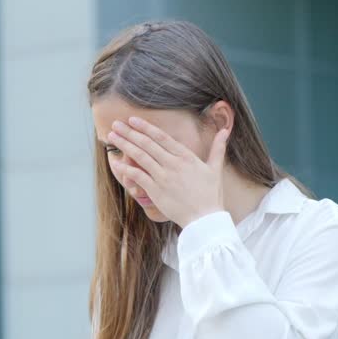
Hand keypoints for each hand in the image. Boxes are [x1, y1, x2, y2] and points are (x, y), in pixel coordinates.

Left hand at [107, 116, 228, 226]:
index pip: (162, 137)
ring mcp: (163, 177)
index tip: (133, 120)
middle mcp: (173, 164)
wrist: (205, 218)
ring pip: (140, 156)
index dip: (146, 127)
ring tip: (112, 136)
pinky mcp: (157, 191)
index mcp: (186, 156)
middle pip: (147, 143)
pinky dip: (126, 169)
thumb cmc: (211, 195)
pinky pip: (138, 176)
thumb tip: (225, 131)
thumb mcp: (215, 169)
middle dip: (130, 132)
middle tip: (116, 123)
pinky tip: (116, 162)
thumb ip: (217, 148)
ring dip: (125, 145)